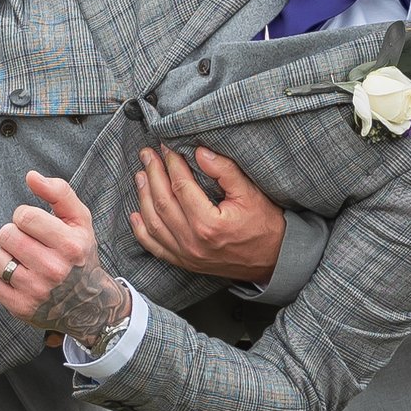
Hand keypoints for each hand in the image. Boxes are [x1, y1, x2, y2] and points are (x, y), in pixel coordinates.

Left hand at [0, 171, 131, 347]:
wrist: (88, 305)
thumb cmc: (79, 255)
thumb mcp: (80, 221)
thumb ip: (59, 192)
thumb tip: (31, 176)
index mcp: (70, 246)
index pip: (24, 216)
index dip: (25, 217)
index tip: (35, 227)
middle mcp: (54, 270)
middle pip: (6, 234)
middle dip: (14, 234)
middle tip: (29, 244)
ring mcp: (36, 291)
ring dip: (4, 254)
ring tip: (21, 260)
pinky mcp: (20, 308)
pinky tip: (13, 275)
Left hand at [129, 145, 281, 284]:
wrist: (274, 260)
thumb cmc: (265, 225)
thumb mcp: (251, 193)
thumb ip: (225, 171)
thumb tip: (199, 152)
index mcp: (209, 224)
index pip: (181, 186)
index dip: (171, 164)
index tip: (166, 147)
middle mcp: (193, 242)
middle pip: (162, 202)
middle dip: (152, 174)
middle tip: (146, 154)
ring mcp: (187, 255)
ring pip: (154, 223)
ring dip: (143, 197)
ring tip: (140, 175)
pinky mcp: (185, 263)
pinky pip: (156, 247)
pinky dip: (142, 231)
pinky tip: (136, 214)